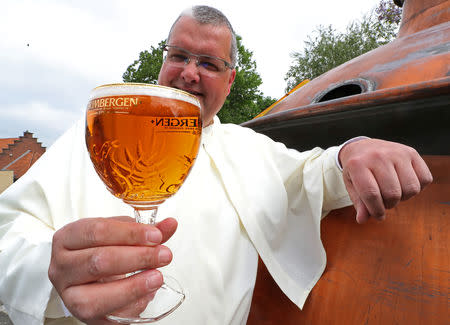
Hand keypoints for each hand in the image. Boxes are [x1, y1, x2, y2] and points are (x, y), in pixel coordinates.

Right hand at [48, 216, 177, 323]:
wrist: (86, 277)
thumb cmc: (101, 250)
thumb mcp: (119, 234)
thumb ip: (145, 231)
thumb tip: (169, 225)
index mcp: (67, 238)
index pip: (97, 231)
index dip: (130, 233)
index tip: (156, 235)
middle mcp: (61, 266)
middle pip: (99, 261)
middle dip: (137, 258)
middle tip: (163, 255)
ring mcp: (69, 294)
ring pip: (98, 295)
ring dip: (134, 286)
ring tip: (157, 277)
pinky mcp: (83, 316)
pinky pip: (109, 314)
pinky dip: (132, 304)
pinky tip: (148, 293)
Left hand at [339, 139, 432, 223]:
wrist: (362, 147)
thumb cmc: (357, 169)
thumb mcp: (352, 185)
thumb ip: (359, 203)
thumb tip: (363, 220)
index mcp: (357, 164)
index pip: (371, 194)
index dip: (376, 211)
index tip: (378, 215)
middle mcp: (378, 156)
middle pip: (393, 194)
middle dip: (389, 204)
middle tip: (383, 199)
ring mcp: (396, 152)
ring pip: (411, 189)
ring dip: (403, 197)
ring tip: (393, 191)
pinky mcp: (411, 152)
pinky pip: (425, 179)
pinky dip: (417, 187)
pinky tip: (404, 183)